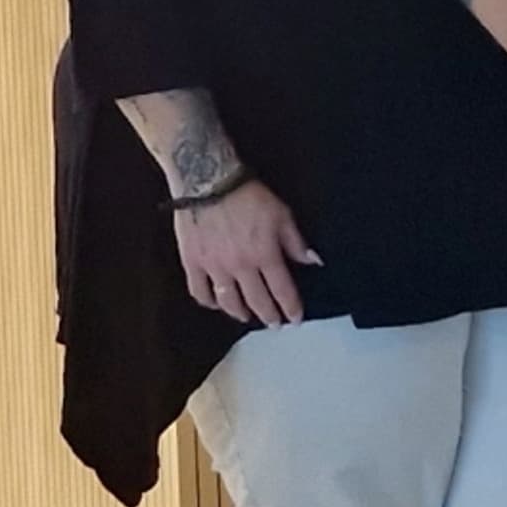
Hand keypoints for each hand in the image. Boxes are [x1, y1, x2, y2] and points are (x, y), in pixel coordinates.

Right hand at [173, 180, 318, 325]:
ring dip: (240, 313)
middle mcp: (240, 267)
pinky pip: (199, 291)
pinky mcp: (192, 262)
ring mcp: (214, 267)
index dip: (291, 308)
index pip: (282, 291)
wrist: (208, 181)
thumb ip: (296, 242)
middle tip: (275, 325)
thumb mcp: (282, 215)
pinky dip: (209, 302)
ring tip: (247, 317)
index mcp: (265, 255)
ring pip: (229, 302)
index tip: (295, 319)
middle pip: (257, 301)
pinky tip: (216, 304)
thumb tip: (314, 261)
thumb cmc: (248, 196)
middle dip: (269, 316)